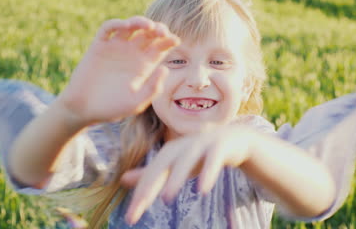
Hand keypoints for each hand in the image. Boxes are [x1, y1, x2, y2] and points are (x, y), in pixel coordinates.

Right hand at [59, 16, 179, 124]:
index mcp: (144, 66)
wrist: (84, 109)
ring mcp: (115, 48)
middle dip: (158, 29)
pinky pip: (108, 29)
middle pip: (149, 33)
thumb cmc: (111, 108)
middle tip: (162, 33)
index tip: (175, 41)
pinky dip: (117, 24)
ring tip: (148, 26)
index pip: (161, 47)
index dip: (169, 40)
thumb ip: (152, 88)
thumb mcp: (136, 102)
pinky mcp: (99, 46)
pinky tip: (126, 26)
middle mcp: (132, 54)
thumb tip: (165, 68)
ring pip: (131, 26)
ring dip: (141, 21)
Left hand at [120, 125, 255, 224]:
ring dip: (175, 178)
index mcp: (169, 152)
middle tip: (139, 208)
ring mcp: (201, 145)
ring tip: (166, 199)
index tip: (130, 217)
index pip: (150, 174)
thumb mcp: (174, 165)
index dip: (140, 194)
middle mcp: (182, 147)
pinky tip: (202, 190)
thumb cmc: (199, 155)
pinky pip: (213, 159)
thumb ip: (151, 173)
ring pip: (186, 160)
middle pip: (162, 165)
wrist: (233, 139)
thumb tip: (122, 179)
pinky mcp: (220, 146)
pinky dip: (207, 173)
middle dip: (149, 186)